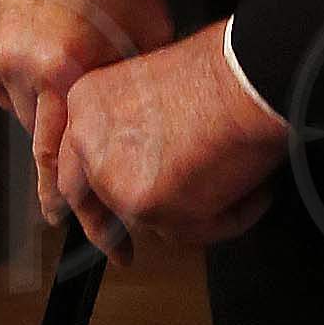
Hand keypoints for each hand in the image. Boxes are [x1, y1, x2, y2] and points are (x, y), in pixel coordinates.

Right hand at [0, 0, 177, 231]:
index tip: (94, 241)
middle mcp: (17, 64)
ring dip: (41, 97)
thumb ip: (135, 97)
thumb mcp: (146, 37)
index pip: (64, 160)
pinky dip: (17, 69)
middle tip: (82, 151)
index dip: (80, 208)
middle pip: (39, 135)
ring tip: (64, 51)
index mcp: (64, 68)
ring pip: (17, 105)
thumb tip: (143, 150)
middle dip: (63, 144)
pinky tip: (39, 34)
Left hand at [53, 29, 287, 257]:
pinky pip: (192, 230)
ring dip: (196, 211)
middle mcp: (89, 144)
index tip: (92, 213)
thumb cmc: (220, 70)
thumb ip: (144, 126)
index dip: (86, 193)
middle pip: (95, 200)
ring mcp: (114, 179)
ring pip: (151, 219)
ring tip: (239, 181)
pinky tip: (251, 191)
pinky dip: (228, 216)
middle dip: (106, 233)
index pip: (73, 161)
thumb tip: (162, 157)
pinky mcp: (147, 208)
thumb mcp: (160, 86)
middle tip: (122, 254)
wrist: (246, 78)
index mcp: (87, 105)